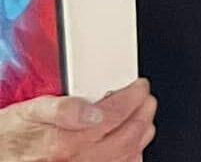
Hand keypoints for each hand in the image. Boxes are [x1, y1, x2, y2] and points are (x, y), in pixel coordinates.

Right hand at [0, 80, 154, 160]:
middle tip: (146, 100)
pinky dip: (130, 158)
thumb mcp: (28, 112)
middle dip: (142, 114)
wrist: (1, 155)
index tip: (139, 87)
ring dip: (140, 136)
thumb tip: (92, 110)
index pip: (113, 116)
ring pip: (124, 158)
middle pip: (125, 138)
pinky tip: (131, 147)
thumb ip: (62, 108)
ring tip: (142, 119)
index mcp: (62, 142)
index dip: (133, 97)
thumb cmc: (11, 137)